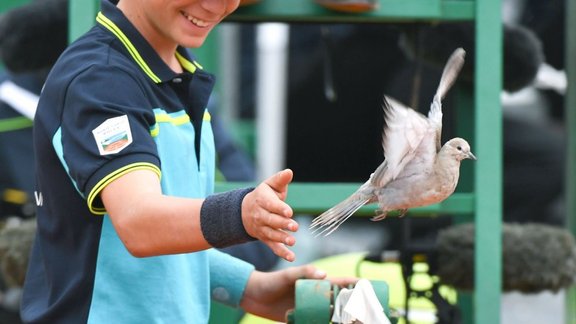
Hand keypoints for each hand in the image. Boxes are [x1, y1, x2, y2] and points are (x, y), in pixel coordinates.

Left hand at [240, 264, 357, 321]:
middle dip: (355, 305)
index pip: (341, 283)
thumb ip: (304, 273)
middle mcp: (316, 295)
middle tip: (368, 311)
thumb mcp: (288, 275)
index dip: (356, 284)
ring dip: (344, 318)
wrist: (255, 296)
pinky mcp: (302, 319)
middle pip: (341, 301)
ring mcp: (310, 308)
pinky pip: (318, 323)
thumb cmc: (272, 282)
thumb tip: (324, 274)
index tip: (370, 286)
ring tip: (357, 322)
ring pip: (333, 314)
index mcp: (316, 283)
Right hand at [242, 169, 296, 260]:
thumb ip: (280, 179)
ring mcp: (262, 228)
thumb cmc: (264, 195)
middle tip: (295, 226)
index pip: (271, 205)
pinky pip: (273, 246)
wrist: (245, 211)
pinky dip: (281, 252)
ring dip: (282, 238)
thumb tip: (289, 172)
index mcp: (262, 200)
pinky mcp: (265, 238)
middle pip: (271, 220)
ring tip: (292, 241)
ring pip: (271, 234)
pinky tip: (291, 257)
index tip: (289, 211)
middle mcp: (260, 215)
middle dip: (283, 224)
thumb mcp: (270, 185)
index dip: (280, 208)